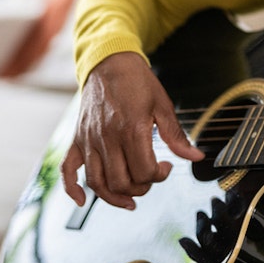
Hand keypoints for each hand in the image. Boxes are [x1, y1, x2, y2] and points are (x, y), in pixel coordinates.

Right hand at [60, 51, 203, 209]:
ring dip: (114, 196)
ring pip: (97, 182)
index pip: (144, 171)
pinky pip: (67, 169)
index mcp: (131, 129)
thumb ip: (176, 136)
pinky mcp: (77, 138)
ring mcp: (89, 139)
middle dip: (140, 188)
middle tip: (149, 177)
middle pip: (121, 181)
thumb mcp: (163, 105)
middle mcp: (107, 137)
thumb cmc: (137, 82)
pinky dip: (71, 188)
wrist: (110, 62)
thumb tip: (195, 158)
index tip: (165, 167)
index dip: (159, 176)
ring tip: (129, 198)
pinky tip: (80, 200)